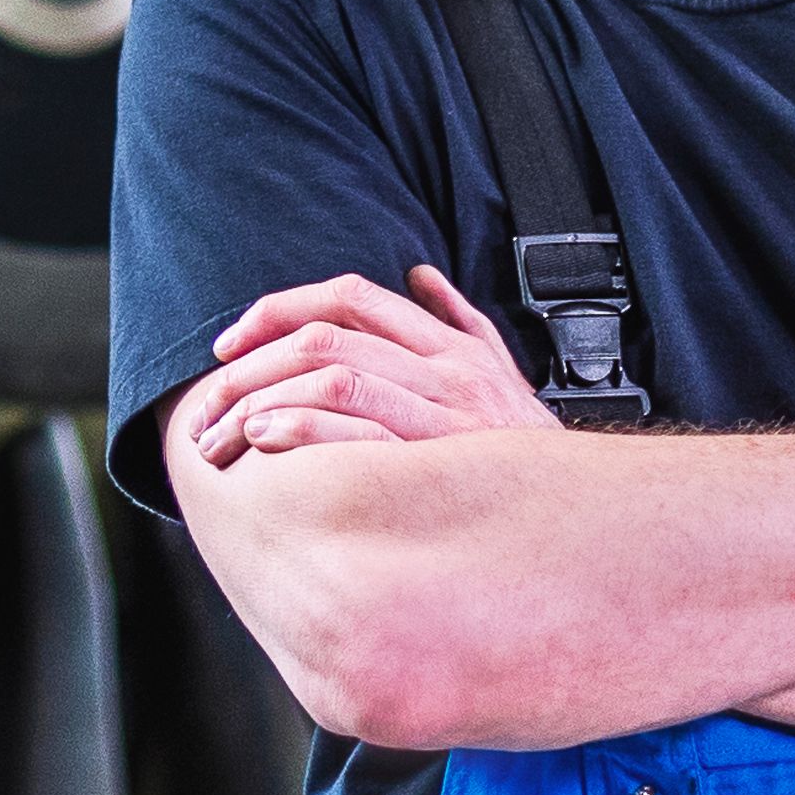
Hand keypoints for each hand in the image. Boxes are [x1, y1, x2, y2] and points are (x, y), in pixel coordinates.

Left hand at [172, 268, 563, 473]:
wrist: (584, 515)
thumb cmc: (530, 451)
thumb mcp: (503, 375)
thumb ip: (463, 324)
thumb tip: (424, 278)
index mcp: (450, 345)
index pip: (350, 297)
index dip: (280, 309)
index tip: (231, 342)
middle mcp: (445, 369)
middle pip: (327, 335)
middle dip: (253, 362)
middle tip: (210, 397)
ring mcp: (444, 412)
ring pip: (333, 373)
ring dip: (265, 397)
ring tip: (225, 428)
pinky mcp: (439, 457)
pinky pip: (356, 427)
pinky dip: (303, 428)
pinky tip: (267, 441)